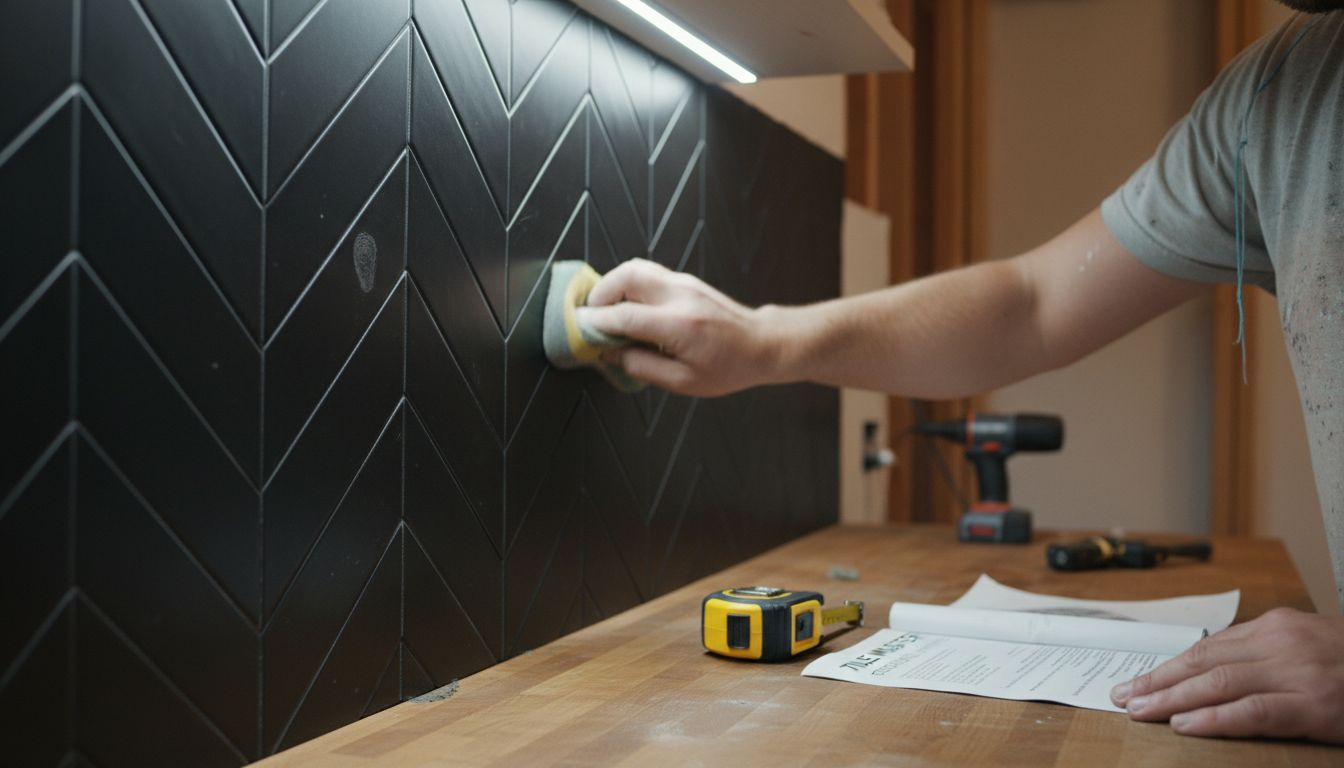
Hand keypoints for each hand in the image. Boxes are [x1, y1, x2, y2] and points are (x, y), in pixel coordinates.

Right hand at [577, 259, 783, 395]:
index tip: (579, 330)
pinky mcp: (685, 280)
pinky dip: (629, 287)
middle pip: (626, 276)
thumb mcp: (683, 382)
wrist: (762, 344)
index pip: (624, 315)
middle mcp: (680, 296)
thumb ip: (642, 366)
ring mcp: (683, 283)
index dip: (595, 321)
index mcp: (680, 325)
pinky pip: (647, 274)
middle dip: (600, 295)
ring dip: (613, 287)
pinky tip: (629, 309)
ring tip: (607, 313)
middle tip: (592, 319)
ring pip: (635, 268)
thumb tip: (610, 353)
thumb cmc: (728, 367)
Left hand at [1110, 607, 1343, 742]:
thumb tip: (1211, 672)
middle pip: (1205, 662)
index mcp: (1278, 627)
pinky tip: (1185, 725)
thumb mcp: (1309, 648)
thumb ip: (1265, 655)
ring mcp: (1299, 673)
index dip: (1169, 665)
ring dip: (1173, 698)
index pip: (1209, 647)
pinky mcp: (1315, 705)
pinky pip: (1254, 711)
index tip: (1138, 679)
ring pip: (1219, 682)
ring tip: (1140, 710)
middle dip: (1159, 680)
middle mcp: (1283, 643)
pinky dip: (1215, 718)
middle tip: (1124, 696)